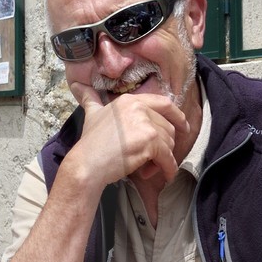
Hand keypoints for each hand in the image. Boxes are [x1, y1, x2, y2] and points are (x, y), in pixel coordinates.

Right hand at [63, 83, 188, 188]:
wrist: (86, 163)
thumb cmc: (90, 143)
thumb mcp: (92, 115)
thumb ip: (91, 99)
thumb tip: (78, 86)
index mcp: (130, 100)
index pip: (164, 103)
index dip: (177, 116)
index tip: (183, 127)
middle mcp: (139, 108)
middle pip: (168, 127)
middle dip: (164, 145)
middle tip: (151, 159)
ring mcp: (145, 124)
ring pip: (169, 143)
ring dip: (162, 159)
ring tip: (147, 168)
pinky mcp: (149, 142)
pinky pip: (168, 158)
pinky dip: (169, 168)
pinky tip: (165, 176)